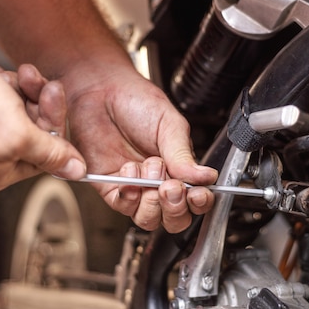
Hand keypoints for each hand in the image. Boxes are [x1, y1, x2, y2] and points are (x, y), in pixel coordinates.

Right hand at [0, 53, 85, 190]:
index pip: (49, 155)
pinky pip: (8, 95)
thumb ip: (52, 155)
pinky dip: (5, 83)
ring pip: (26, 108)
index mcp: (1, 173)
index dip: (55, 125)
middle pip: (39, 130)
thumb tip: (78, 173)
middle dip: (39, 101)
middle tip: (37, 81)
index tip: (54, 98)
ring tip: (4, 79)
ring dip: (21, 88)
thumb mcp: (20, 136)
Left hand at [62, 64, 217, 232]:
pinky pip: (123, 205)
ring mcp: (135, 186)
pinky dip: (128, 194)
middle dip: (175, 206)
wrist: (102, 90)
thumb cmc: (136, 101)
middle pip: (174, 217)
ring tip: (149, 170)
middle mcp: (158, 182)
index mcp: (179, 167)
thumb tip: (206, 176)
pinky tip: (129, 172)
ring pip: (149, 218)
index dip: (199, 201)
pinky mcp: (110, 187)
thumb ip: (183, 154)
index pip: (195, 198)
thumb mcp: (169, 124)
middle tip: (170, 186)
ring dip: (151, 202)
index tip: (197, 193)